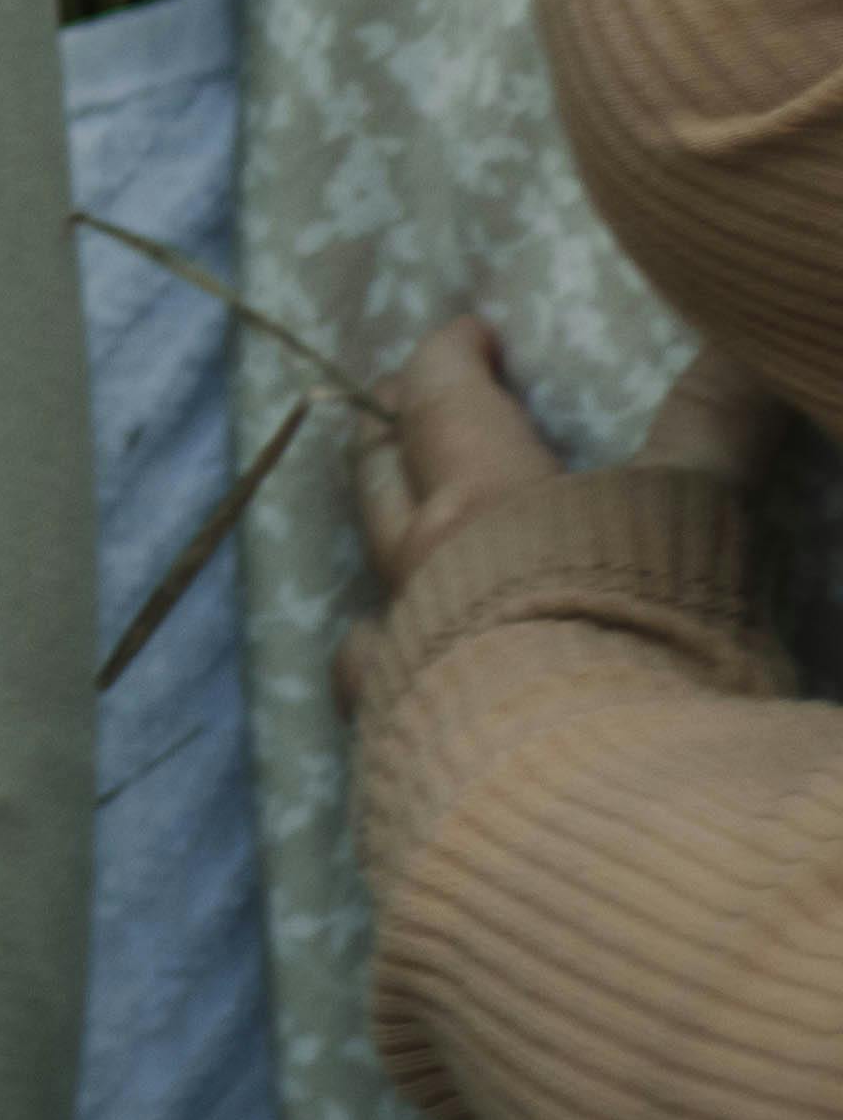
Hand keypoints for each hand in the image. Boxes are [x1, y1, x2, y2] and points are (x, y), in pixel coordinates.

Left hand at [337, 312, 786, 711]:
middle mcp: (420, 563)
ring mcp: (398, 649)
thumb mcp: (696, 513)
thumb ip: (713, 422)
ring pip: (369, 571)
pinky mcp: (397, 730)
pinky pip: (371, 672)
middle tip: (405, 409)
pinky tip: (388, 657)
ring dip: (386, 537)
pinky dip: (383, 648)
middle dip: (393, 431)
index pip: (445, 398)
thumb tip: (751, 337)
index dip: (450, 356)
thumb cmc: (648, 631)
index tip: (467, 332)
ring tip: (401, 526)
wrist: (597, 787)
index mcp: (482, 496)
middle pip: (381, 472)